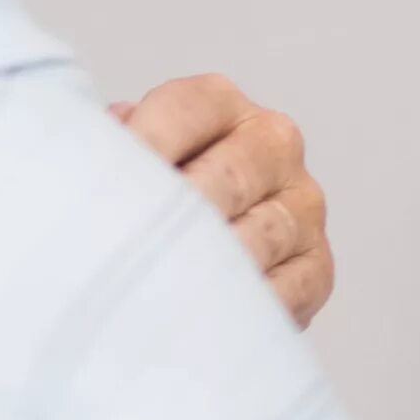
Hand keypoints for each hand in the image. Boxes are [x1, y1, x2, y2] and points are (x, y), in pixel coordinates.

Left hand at [116, 75, 332, 326]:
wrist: (184, 260)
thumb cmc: (141, 202)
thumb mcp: (117, 163)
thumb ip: (110, 148)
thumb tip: (107, 139)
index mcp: (220, 106)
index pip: (186, 110)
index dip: (141, 146)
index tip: (104, 184)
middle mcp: (271, 146)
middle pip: (225, 176)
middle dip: (172, 215)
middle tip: (128, 247)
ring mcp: (301, 206)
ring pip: (255, 237)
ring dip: (204, 265)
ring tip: (155, 286)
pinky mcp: (315, 266)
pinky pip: (287, 288)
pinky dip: (243, 303)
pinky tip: (200, 313)